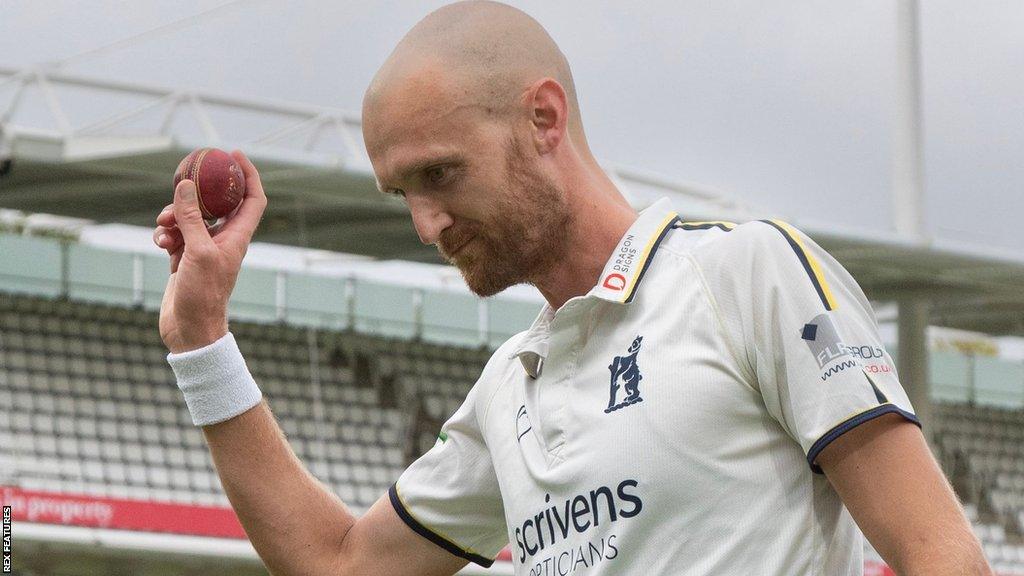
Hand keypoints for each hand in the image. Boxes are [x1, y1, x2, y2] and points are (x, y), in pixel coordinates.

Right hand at [154, 150, 266, 353]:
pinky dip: (166, 233)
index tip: (234, 154)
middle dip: (196, 192)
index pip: (252, 199)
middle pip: (215, 203)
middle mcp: (224, 240)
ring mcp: (203, 249)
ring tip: (164, 225)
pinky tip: (160, 241)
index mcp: (238, 237)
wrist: (191, 330)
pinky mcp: (184, 258)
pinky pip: (175, 235)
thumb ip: (192, 219)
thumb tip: (186, 185)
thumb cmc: (203, 296)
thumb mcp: (197, 252)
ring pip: (190, 218)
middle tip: (183, 179)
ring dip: (174, 216)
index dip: (248, 175)